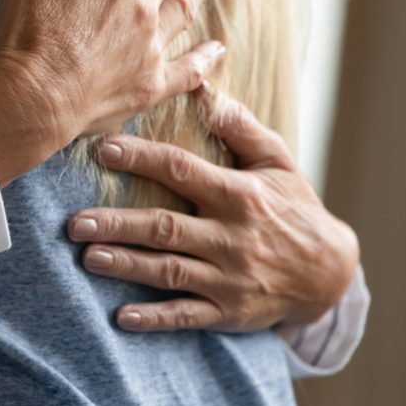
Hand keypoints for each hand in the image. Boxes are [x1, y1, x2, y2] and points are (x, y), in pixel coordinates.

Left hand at [66, 81, 359, 332]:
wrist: (331, 272)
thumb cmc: (295, 208)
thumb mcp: (277, 163)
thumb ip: (240, 127)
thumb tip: (203, 87)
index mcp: (239, 195)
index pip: (181, 171)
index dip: (141, 159)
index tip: (103, 149)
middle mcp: (231, 237)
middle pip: (165, 227)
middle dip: (117, 223)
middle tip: (74, 222)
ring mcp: (229, 278)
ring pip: (169, 271)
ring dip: (126, 264)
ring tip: (88, 257)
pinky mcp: (228, 312)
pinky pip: (186, 316)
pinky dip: (154, 318)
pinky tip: (121, 316)